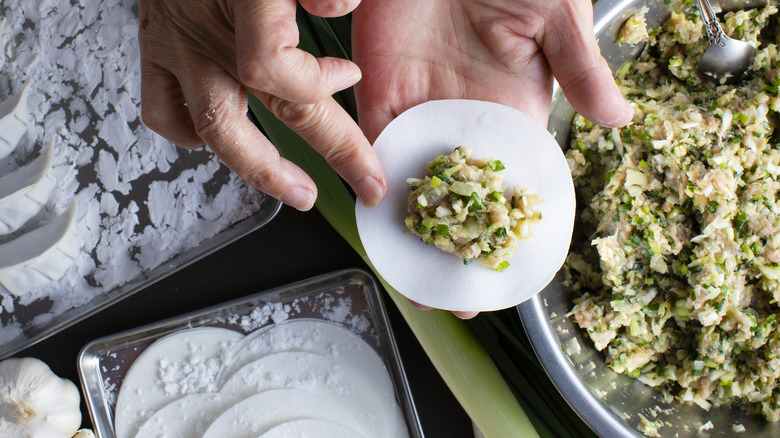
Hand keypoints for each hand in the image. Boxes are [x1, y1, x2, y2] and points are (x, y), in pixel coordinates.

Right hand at [138, 0, 386, 210]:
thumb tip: (338, 7)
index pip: (274, 65)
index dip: (318, 83)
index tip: (348, 76)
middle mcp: (206, 28)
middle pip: (265, 107)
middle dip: (328, 149)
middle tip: (363, 181)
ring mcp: (176, 44)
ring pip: (211, 128)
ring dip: (259, 168)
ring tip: (296, 191)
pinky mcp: (155, 49)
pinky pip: (163, 110)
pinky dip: (191, 135)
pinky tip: (220, 140)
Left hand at [352, 0, 632, 317]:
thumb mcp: (557, 15)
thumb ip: (581, 67)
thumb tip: (619, 120)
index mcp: (514, 108)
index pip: (514, 181)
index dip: (511, 228)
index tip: (508, 272)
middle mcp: (466, 118)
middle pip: (461, 196)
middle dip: (455, 246)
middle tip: (449, 297)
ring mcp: (422, 108)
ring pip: (415, 183)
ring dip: (411, 231)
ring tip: (409, 278)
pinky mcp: (380, 92)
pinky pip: (372, 147)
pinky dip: (372, 184)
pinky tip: (375, 224)